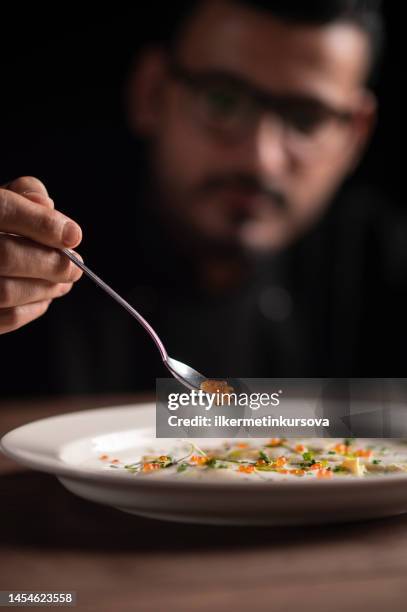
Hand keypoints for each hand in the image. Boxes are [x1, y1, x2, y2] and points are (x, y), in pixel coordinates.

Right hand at [0, 176, 82, 333]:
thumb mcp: (4, 199)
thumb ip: (25, 194)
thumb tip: (47, 206)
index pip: (3, 209)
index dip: (43, 223)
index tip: (74, 236)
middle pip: (6, 255)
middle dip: (51, 263)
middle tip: (75, 267)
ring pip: (7, 291)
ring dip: (46, 288)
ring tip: (63, 283)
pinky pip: (6, 317)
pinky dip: (32, 308)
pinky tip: (43, 298)